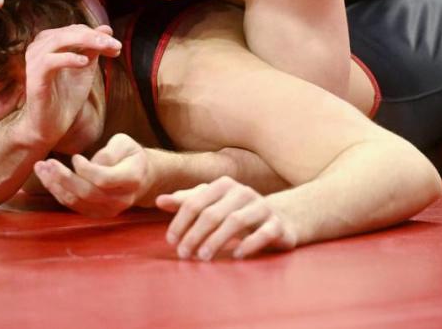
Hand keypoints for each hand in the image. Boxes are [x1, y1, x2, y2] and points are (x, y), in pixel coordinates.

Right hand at [23, 24, 121, 143]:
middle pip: (69, 32)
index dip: (98, 35)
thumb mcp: (85, 68)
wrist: (51, 125)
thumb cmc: (66, 95)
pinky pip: (49, 61)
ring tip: (105, 48)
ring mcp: (34, 61)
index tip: (117, 48)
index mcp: (49, 41)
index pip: (76, 29)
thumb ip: (93, 48)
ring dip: (86, 42)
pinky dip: (68, 58)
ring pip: (59, 40)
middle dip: (95, 37)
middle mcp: (38, 46)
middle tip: (116, 45)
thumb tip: (107, 28)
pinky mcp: (33, 77)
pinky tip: (85, 62)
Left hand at [33, 133, 151, 217]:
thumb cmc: (130, 155)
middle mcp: (121, 199)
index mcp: (132, 179)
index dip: (86, 170)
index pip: (104, 179)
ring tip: (40, 168)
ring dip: (54, 185)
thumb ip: (110, 152)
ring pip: (76, 201)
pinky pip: (73, 205)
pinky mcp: (97, 213)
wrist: (141, 177)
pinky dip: (57, 192)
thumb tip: (92, 164)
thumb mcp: (125, 144)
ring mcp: (109, 210)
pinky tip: (47, 177)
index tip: (75, 157)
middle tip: (47, 162)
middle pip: (87, 193)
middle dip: (63, 178)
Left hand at [156, 176, 296, 260]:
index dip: (180, 222)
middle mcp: (243, 192)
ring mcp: (262, 207)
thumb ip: (187, 202)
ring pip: (236, 222)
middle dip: (194, 235)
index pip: (196, 202)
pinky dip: (248, 244)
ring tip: (203, 257)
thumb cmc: (238, 211)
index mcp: (224, 185)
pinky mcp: (278, 224)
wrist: (282, 217)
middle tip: (184, 255)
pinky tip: (235, 255)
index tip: (172, 242)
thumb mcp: (213, 204)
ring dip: (216, 241)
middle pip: (212, 214)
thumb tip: (159, 200)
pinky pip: (263, 233)